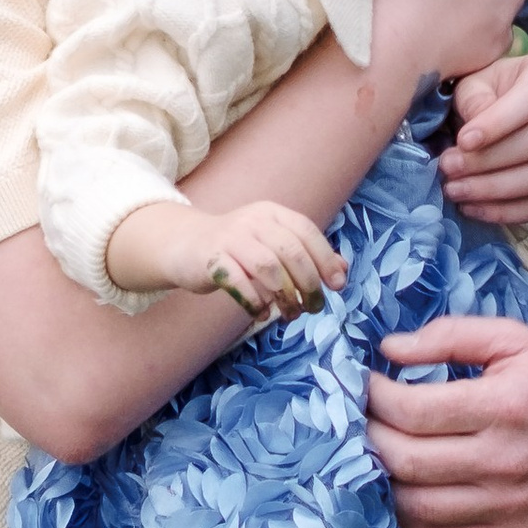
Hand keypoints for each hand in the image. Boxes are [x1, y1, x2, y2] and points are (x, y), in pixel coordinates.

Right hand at [113, 196, 345, 317]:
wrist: (185, 246)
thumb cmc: (237, 249)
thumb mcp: (272, 244)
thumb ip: (305, 254)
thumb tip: (342, 271)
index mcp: (272, 213)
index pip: (306, 231)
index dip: (325, 258)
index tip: (336, 286)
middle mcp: (253, 221)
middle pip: (291, 251)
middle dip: (308, 283)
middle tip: (313, 308)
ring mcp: (231, 238)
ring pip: (268, 267)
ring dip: (284, 296)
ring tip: (289, 314)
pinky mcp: (211, 259)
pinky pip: (239, 282)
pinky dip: (255, 301)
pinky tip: (260, 314)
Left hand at [370, 315, 527, 527]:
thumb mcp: (515, 340)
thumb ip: (451, 336)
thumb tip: (390, 349)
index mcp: (504, 405)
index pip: (412, 410)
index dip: (375, 397)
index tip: (364, 385)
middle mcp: (503, 460)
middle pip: (405, 460)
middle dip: (369, 438)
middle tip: (362, 420)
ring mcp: (505, 505)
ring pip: (414, 507)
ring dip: (380, 483)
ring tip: (375, 456)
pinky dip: (405, 521)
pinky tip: (399, 494)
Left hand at [439, 46, 527, 221]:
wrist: (514, 112)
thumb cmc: (491, 94)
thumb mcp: (475, 83)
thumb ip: (474, 100)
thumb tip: (474, 139)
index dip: (498, 123)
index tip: (462, 142)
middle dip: (490, 161)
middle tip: (449, 169)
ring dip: (497, 190)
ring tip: (456, 190)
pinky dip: (512, 211)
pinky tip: (477, 209)